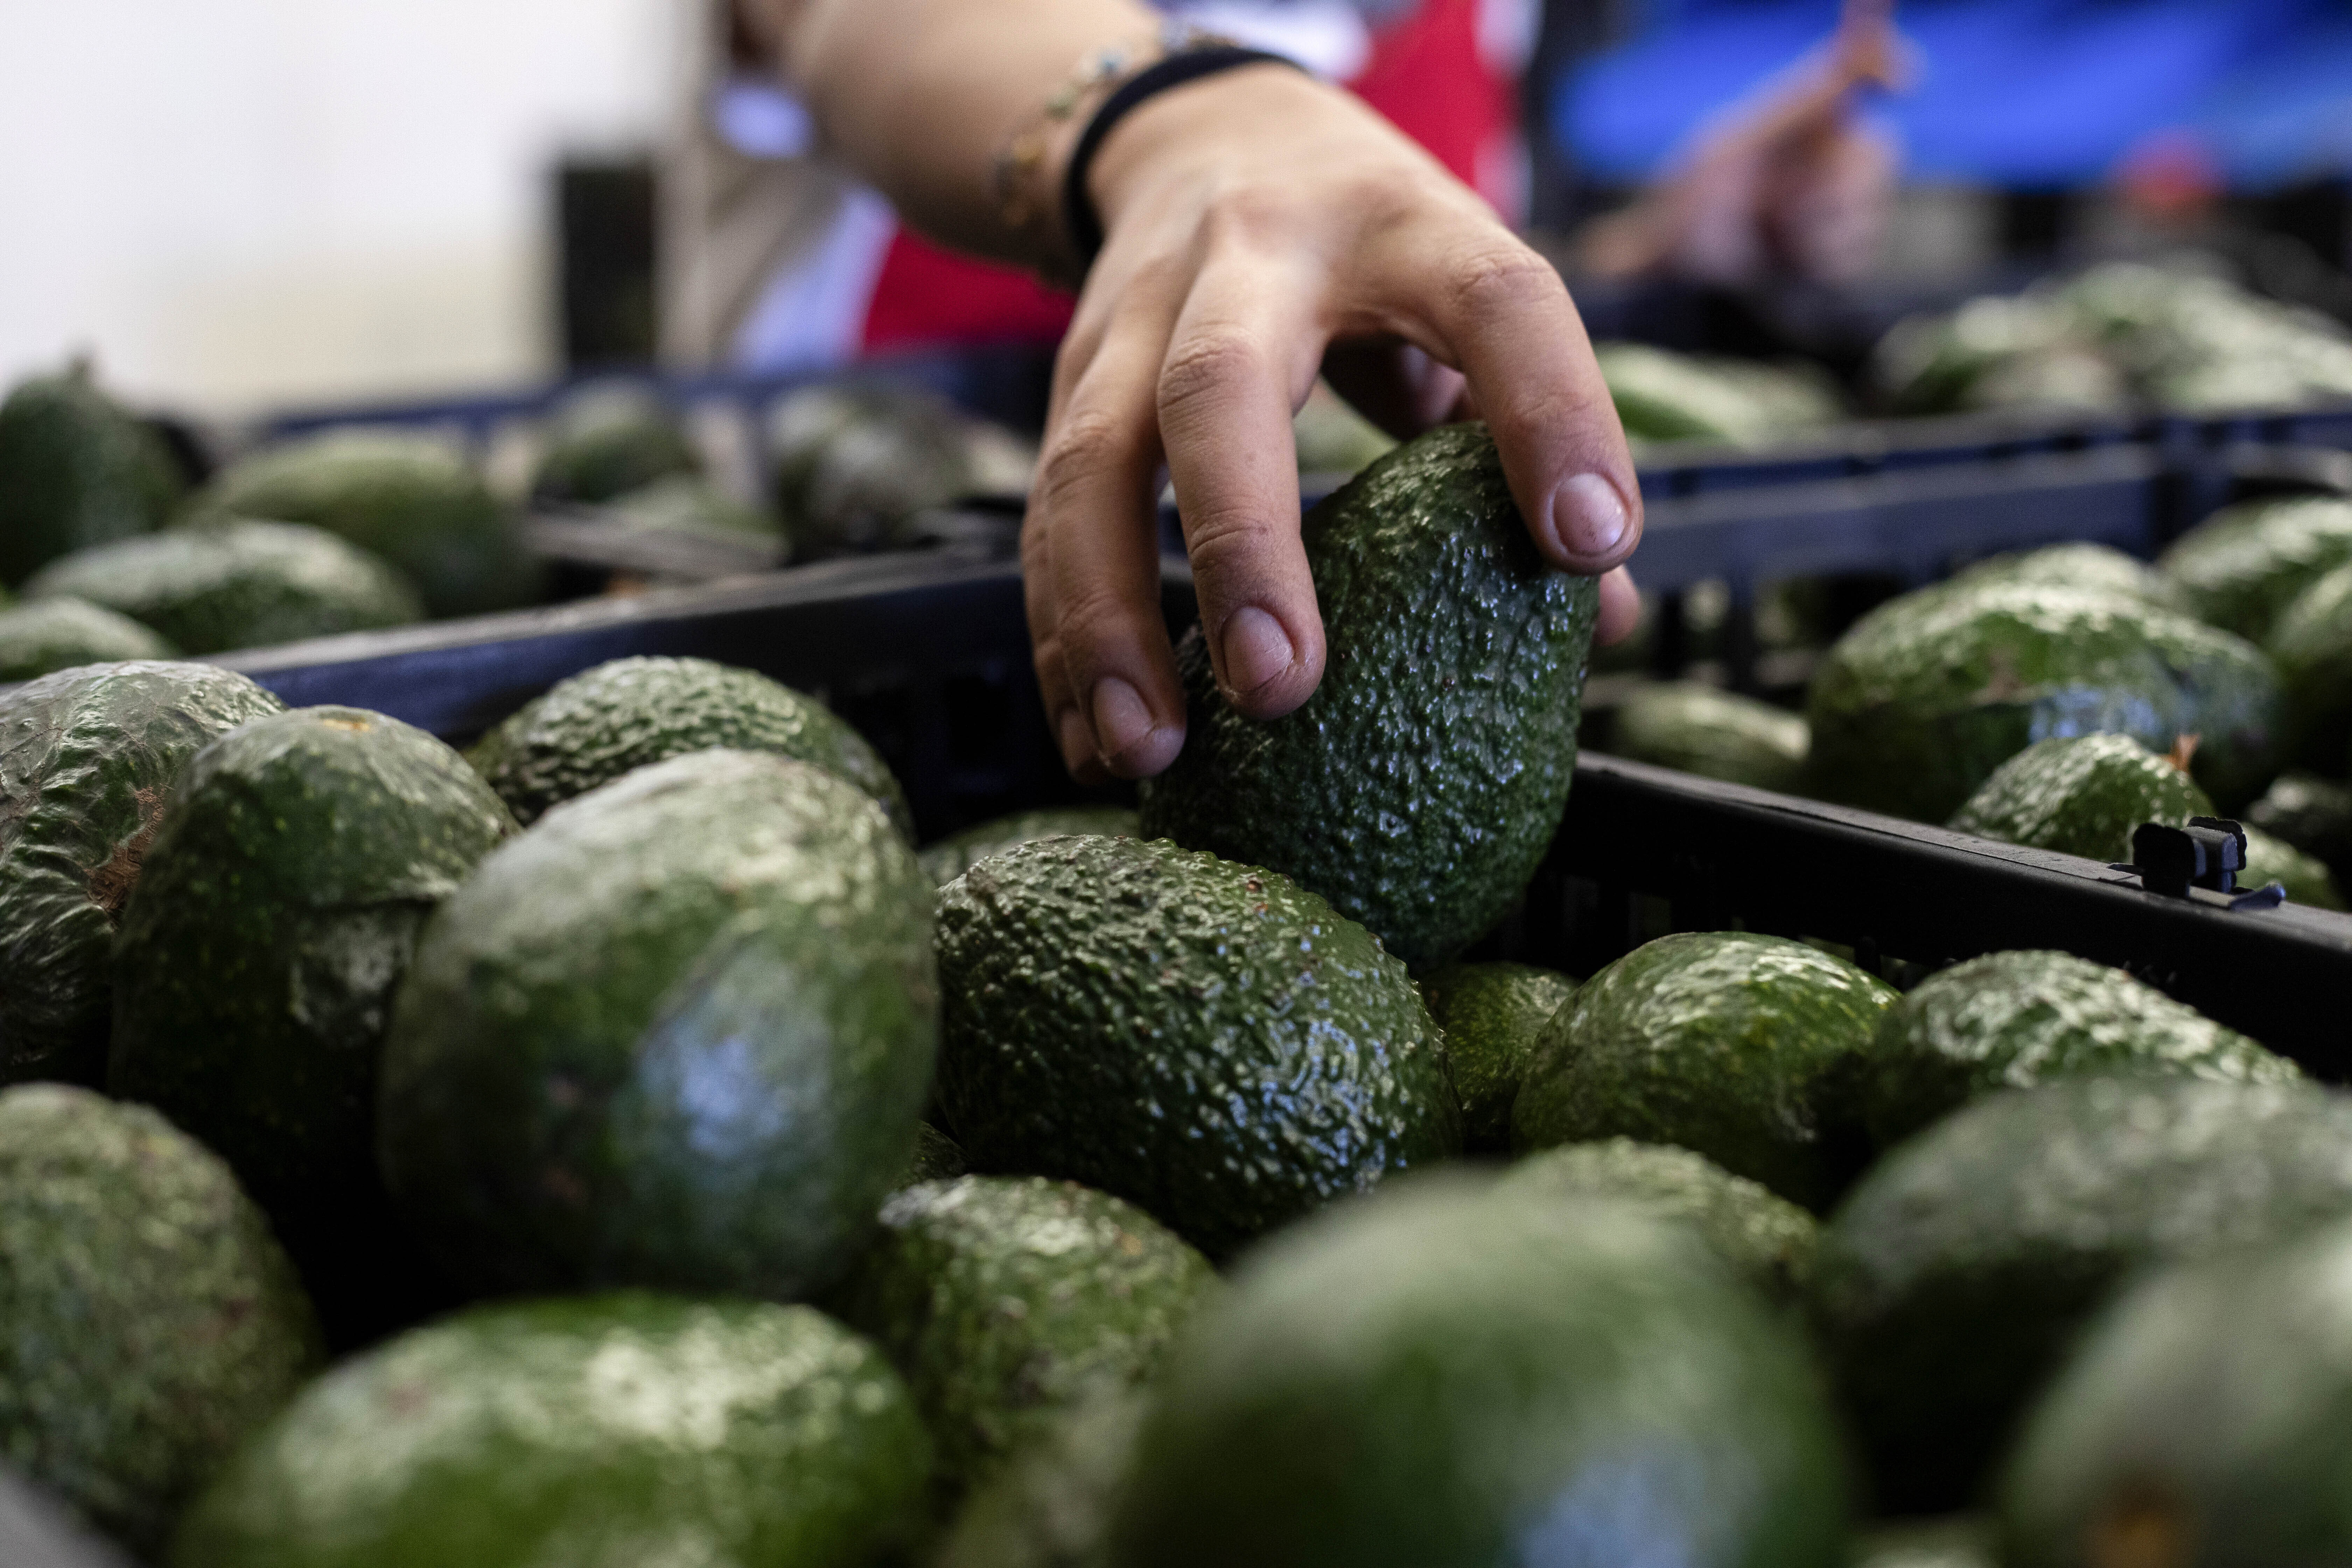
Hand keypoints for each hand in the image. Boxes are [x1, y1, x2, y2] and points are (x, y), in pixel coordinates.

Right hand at [1024, 64, 1643, 782]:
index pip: (1493, 301)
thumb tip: (1601, 616)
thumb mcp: (1466, 292)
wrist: (1201, 128)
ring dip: (1109, 618)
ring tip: (1150, 750)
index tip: (1588, 545)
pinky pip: (1043, 514)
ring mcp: (1136, 314)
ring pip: (1090, 463)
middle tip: (1278, 686)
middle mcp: (1254, 255)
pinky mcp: (1066, 374)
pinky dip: (1063, 636)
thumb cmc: (1369, 249)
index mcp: (1398, 227)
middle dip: (1243, 544)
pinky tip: (1099, 738)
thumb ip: (1527, 435)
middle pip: (1219, 387)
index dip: (1552, 412)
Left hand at [1577, 0, 1904, 287]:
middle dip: (1840, 182)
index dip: (1886, 67)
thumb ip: (1794, 105)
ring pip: (1874, 203)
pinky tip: (1785, 255)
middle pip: (1881, 150)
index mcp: (1799, 118)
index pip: (1857, 75)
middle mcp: (1827, 155)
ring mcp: (1840, 204)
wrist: (1678, 279)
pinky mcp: (1844, 251)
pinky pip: (1860, 250)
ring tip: (1772, 230)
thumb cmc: (1690, 206)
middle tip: (1788, 205)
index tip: (1903, 83)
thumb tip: (1852, 55)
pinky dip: (1819, 257)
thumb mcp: (1730, 150)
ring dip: (1820, 223)